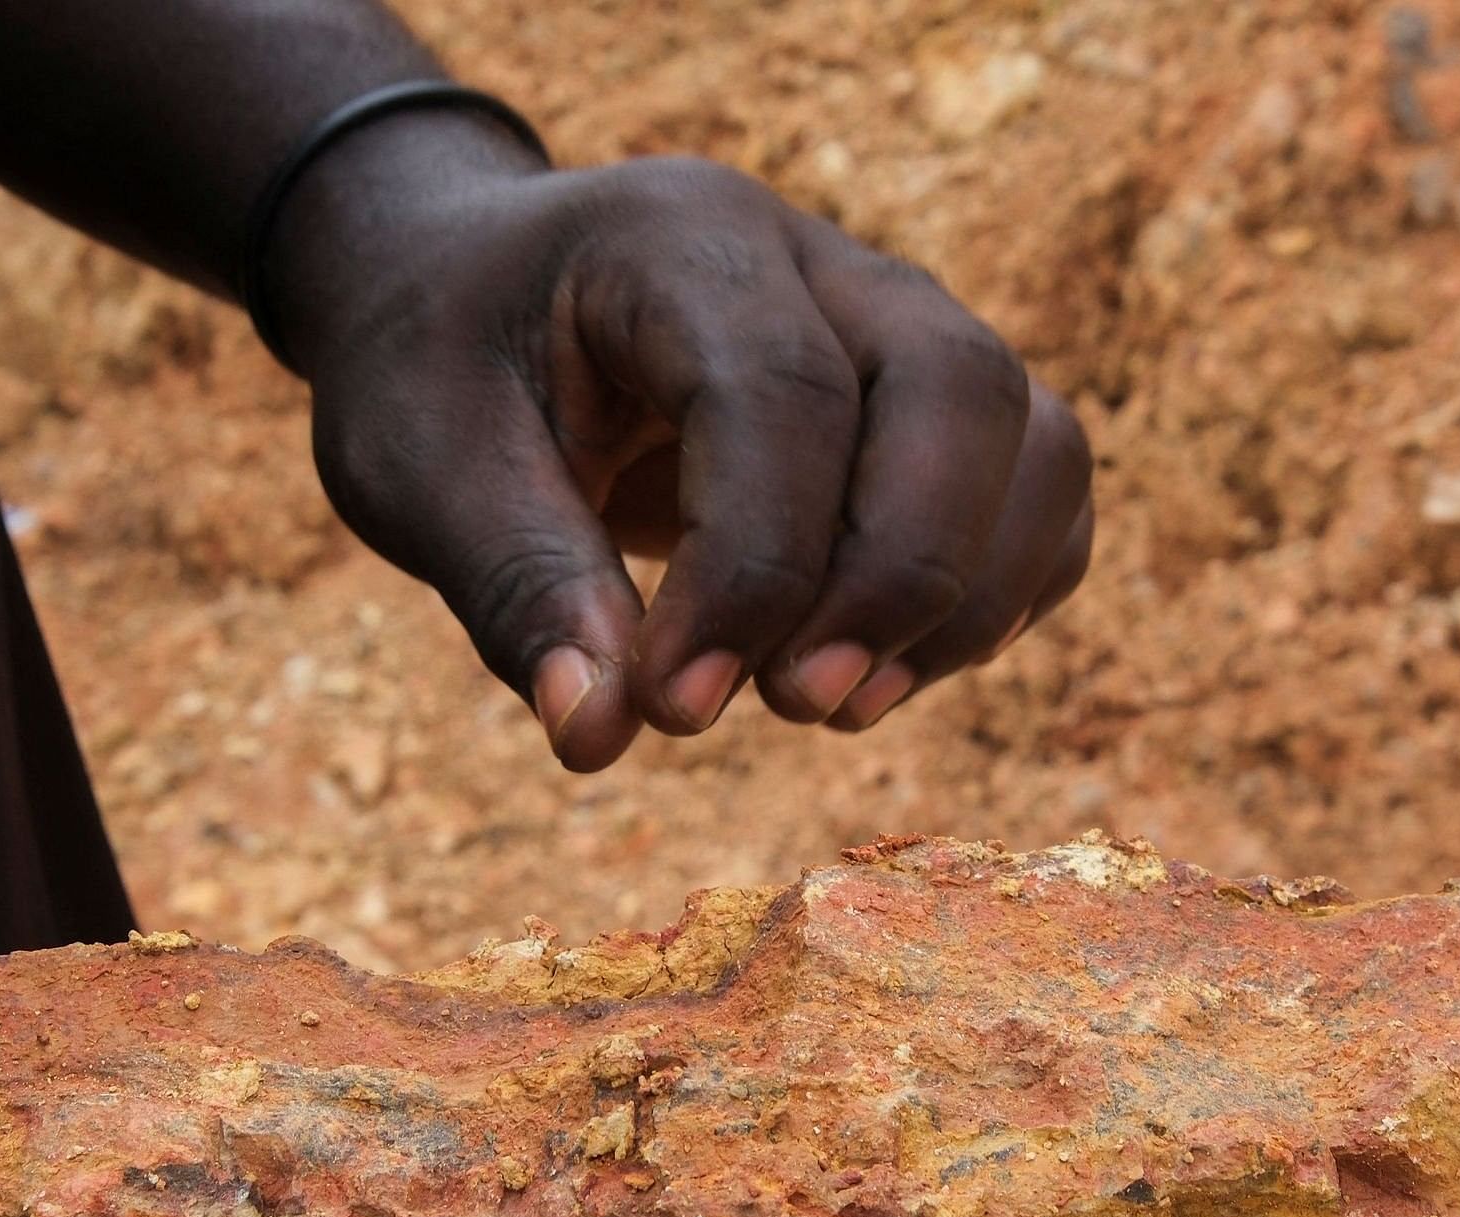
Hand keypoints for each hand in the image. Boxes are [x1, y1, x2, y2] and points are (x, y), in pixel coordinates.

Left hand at [270, 125, 1096, 769]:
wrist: (471, 299)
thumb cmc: (440, 370)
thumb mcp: (423, 469)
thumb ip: (518, 591)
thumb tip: (600, 736)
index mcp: (679, 239)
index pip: (778, 393)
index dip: (754, 569)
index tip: (677, 708)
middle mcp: (818, 259)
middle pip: (954, 388)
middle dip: (897, 575)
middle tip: (793, 709)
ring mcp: (894, 322)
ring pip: (1029, 437)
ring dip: (964, 596)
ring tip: (836, 706)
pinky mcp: (931, 405)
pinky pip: (1036, 489)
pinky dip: (996, 596)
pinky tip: (883, 673)